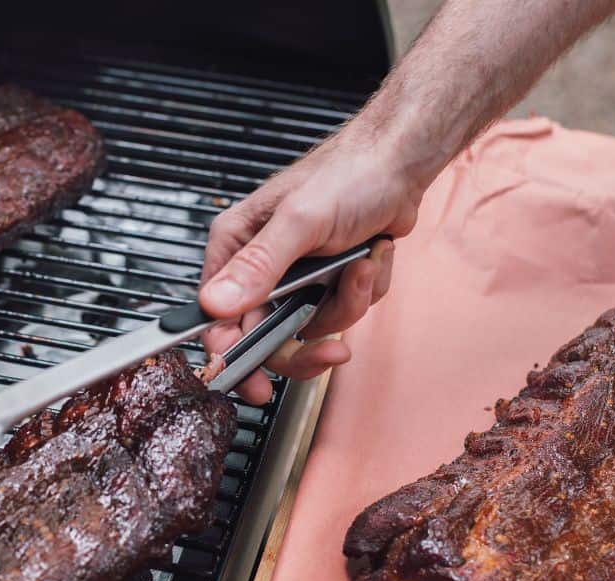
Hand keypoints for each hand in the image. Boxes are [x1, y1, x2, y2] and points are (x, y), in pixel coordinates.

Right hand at [198, 121, 420, 403]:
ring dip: (346, 303)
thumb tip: (215, 304)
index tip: (252, 382)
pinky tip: (371, 257)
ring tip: (361, 266)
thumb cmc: (347, 175)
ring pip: (312, 326)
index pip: (218, 316)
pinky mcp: (327, 281)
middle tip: (331, 353)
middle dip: (308, 342)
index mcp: (236, 246)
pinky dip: (364, 290)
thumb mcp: (299, 222)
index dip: (233, 354)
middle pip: (266, 336)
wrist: (399, 165)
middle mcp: (260, 265)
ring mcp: (296, 277)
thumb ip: (258, 267)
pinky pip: (341, 311)